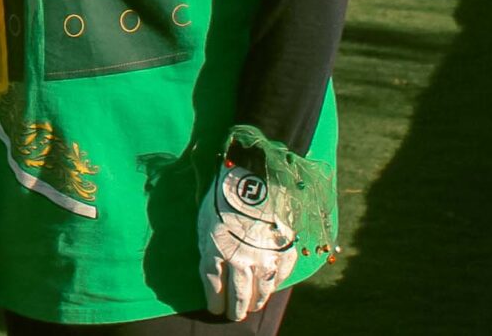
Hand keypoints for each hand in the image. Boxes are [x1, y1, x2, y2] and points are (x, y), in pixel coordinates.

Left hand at [198, 146, 294, 320]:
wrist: (257, 176)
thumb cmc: (223, 195)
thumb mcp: (205, 220)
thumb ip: (208, 246)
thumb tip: (213, 267)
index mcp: (216, 252)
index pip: (214, 287)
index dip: (214, 301)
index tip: (215, 309)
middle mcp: (241, 261)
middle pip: (238, 295)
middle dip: (235, 308)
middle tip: (235, 315)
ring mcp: (265, 259)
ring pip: (261, 291)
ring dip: (256, 302)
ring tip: (252, 307)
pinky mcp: (285, 253)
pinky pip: (279, 277)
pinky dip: (274, 286)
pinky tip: (269, 288)